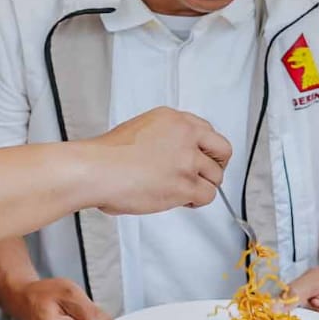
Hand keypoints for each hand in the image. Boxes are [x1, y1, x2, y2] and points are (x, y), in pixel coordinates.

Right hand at [90, 108, 229, 214]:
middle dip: (215, 165)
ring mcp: (187, 160)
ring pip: (215, 176)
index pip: (206, 130)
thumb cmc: (107, 156)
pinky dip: (196, 201)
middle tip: (204, 176)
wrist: (96, 170)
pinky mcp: (185, 184)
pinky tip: (181, 201)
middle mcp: (185, 135)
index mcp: (173, 119)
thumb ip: (164, 137)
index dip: (204, 149)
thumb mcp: (140, 129)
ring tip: (184, 192)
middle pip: (222, 150)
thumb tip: (172, 156)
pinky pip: (207, 195)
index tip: (199, 158)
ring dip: (203, 186)